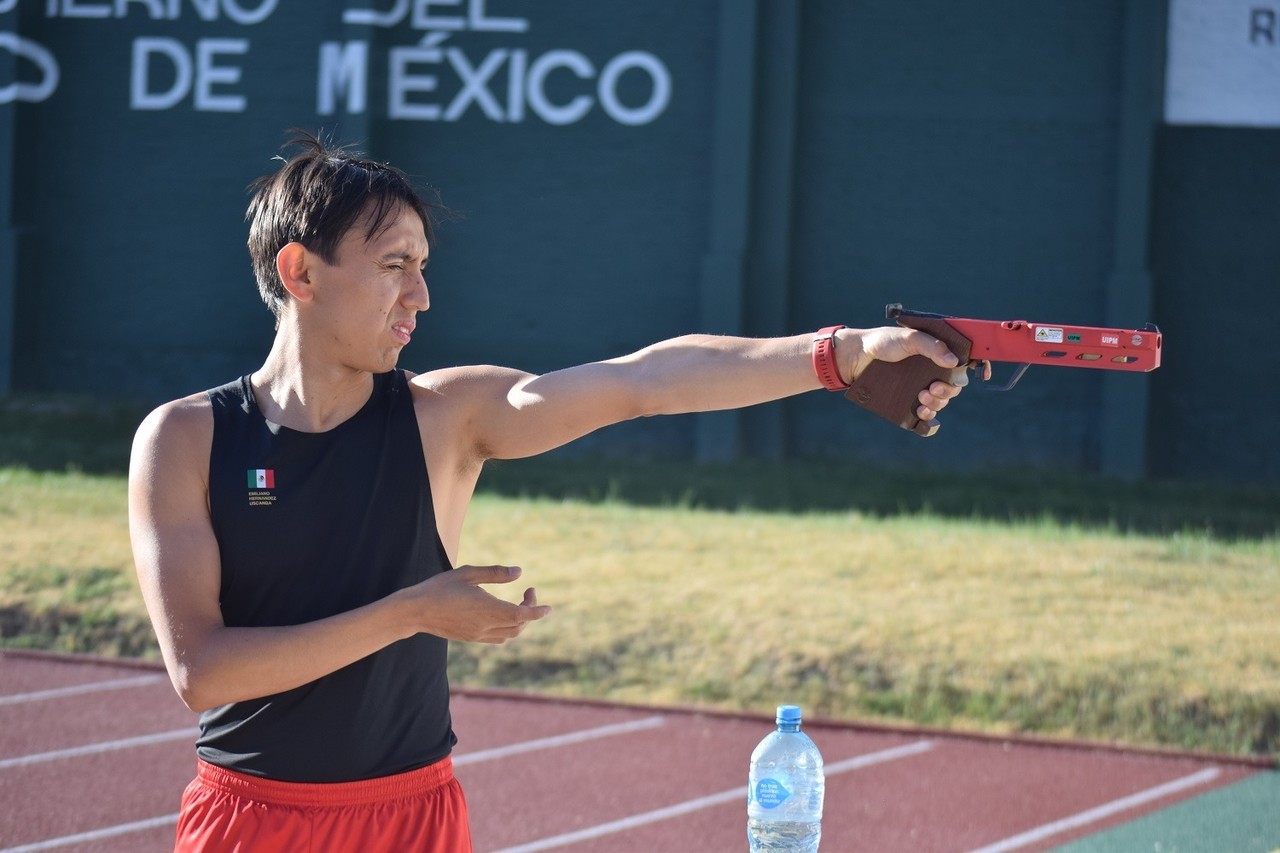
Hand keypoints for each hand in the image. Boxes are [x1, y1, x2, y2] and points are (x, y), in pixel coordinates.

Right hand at [396, 564, 551, 643]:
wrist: (416, 611)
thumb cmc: (440, 587)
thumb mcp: (468, 573)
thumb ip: (495, 573)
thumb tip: (519, 572)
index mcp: (487, 609)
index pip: (522, 614)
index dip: (537, 611)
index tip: (548, 607)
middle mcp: (485, 626)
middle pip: (519, 625)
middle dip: (530, 610)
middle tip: (528, 591)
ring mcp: (477, 635)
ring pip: (509, 634)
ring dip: (520, 622)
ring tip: (519, 603)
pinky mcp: (470, 638)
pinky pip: (497, 637)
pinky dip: (508, 628)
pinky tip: (503, 614)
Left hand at [842, 327, 990, 421]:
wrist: (855, 358)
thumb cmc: (882, 342)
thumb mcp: (908, 338)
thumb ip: (930, 346)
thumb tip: (953, 362)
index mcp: (936, 353)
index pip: (963, 363)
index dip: (975, 369)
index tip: (977, 375)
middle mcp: (931, 371)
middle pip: (954, 386)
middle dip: (947, 391)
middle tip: (931, 388)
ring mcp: (920, 386)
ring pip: (941, 401)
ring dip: (937, 403)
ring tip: (921, 398)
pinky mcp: (909, 401)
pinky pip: (926, 416)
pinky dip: (929, 418)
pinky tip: (923, 415)